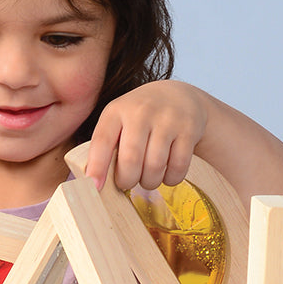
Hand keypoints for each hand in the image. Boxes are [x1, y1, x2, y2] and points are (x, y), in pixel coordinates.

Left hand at [85, 80, 208, 190]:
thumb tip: (94, 182)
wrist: (178, 96)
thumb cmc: (140, 118)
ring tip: (147, 179)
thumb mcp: (119, 121)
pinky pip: (178, 167)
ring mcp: (167, 119)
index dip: (97, 167)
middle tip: (128, 183)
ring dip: (149, 182)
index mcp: (116, 110)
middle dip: (127, 181)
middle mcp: (141, 111)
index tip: (95, 187)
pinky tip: (167, 175)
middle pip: (131, 160)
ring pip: (155, 167)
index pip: (102, 141)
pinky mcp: (188, 129)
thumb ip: (106, 146)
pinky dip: (171, 179)